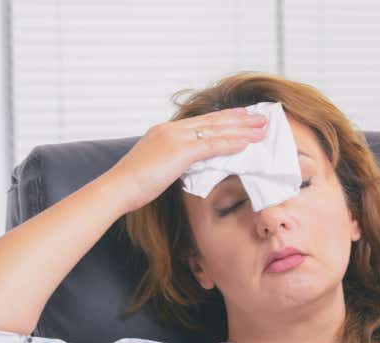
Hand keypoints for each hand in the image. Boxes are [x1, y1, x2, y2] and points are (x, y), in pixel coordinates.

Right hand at [104, 107, 267, 212]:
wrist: (117, 188)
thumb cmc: (132, 185)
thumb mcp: (156, 168)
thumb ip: (173, 163)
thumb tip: (186, 168)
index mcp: (165, 131)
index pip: (201, 121)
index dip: (224, 118)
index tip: (242, 116)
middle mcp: (171, 129)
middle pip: (213, 120)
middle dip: (239, 118)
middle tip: (261, 116)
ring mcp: (175, 138)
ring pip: (216, 130)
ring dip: (242, 129)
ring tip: (262, 128)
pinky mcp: (179, 151)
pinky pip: (212, 145)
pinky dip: (231, 143)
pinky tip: (247, 143)